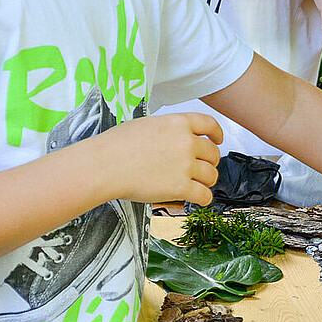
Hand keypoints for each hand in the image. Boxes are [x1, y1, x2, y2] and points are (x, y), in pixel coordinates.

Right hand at [91, 113, 221, 205]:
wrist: (104, 165)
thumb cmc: (116, 146)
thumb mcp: (147, 125)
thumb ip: (169, 130)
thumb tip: (177, 139)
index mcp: (178, 123)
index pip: (209, 124)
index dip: (217, 134)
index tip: (218, 140)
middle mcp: (186, 142)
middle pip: (213, 153)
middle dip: (210, 162)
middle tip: (202, 168)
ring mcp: (185, 165)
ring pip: (212, 175)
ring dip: (207, 181)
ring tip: (197, 184)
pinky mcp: (181, 187)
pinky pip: (205, 196)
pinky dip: (204, 199)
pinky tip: (197, 198)